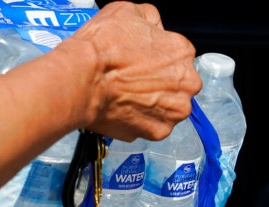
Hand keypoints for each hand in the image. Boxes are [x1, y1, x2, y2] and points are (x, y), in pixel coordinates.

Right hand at [68, 1, 201, 141]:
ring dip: (152, 104)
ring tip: (127, 96)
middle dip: (159, 83)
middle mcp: (186, 84)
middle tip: (133, 80)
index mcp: (182, 52)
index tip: (142, 62)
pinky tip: (123, 109)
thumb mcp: (127, 11)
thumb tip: (152, 27)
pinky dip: (139, 120)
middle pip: (178, 84)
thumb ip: (150, 19)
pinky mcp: (157, 132)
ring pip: (167, 108)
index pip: (177, 56)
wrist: (82, 79)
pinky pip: (151, 126)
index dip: (157, 58)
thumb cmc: (102, 47)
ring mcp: (173, 111)